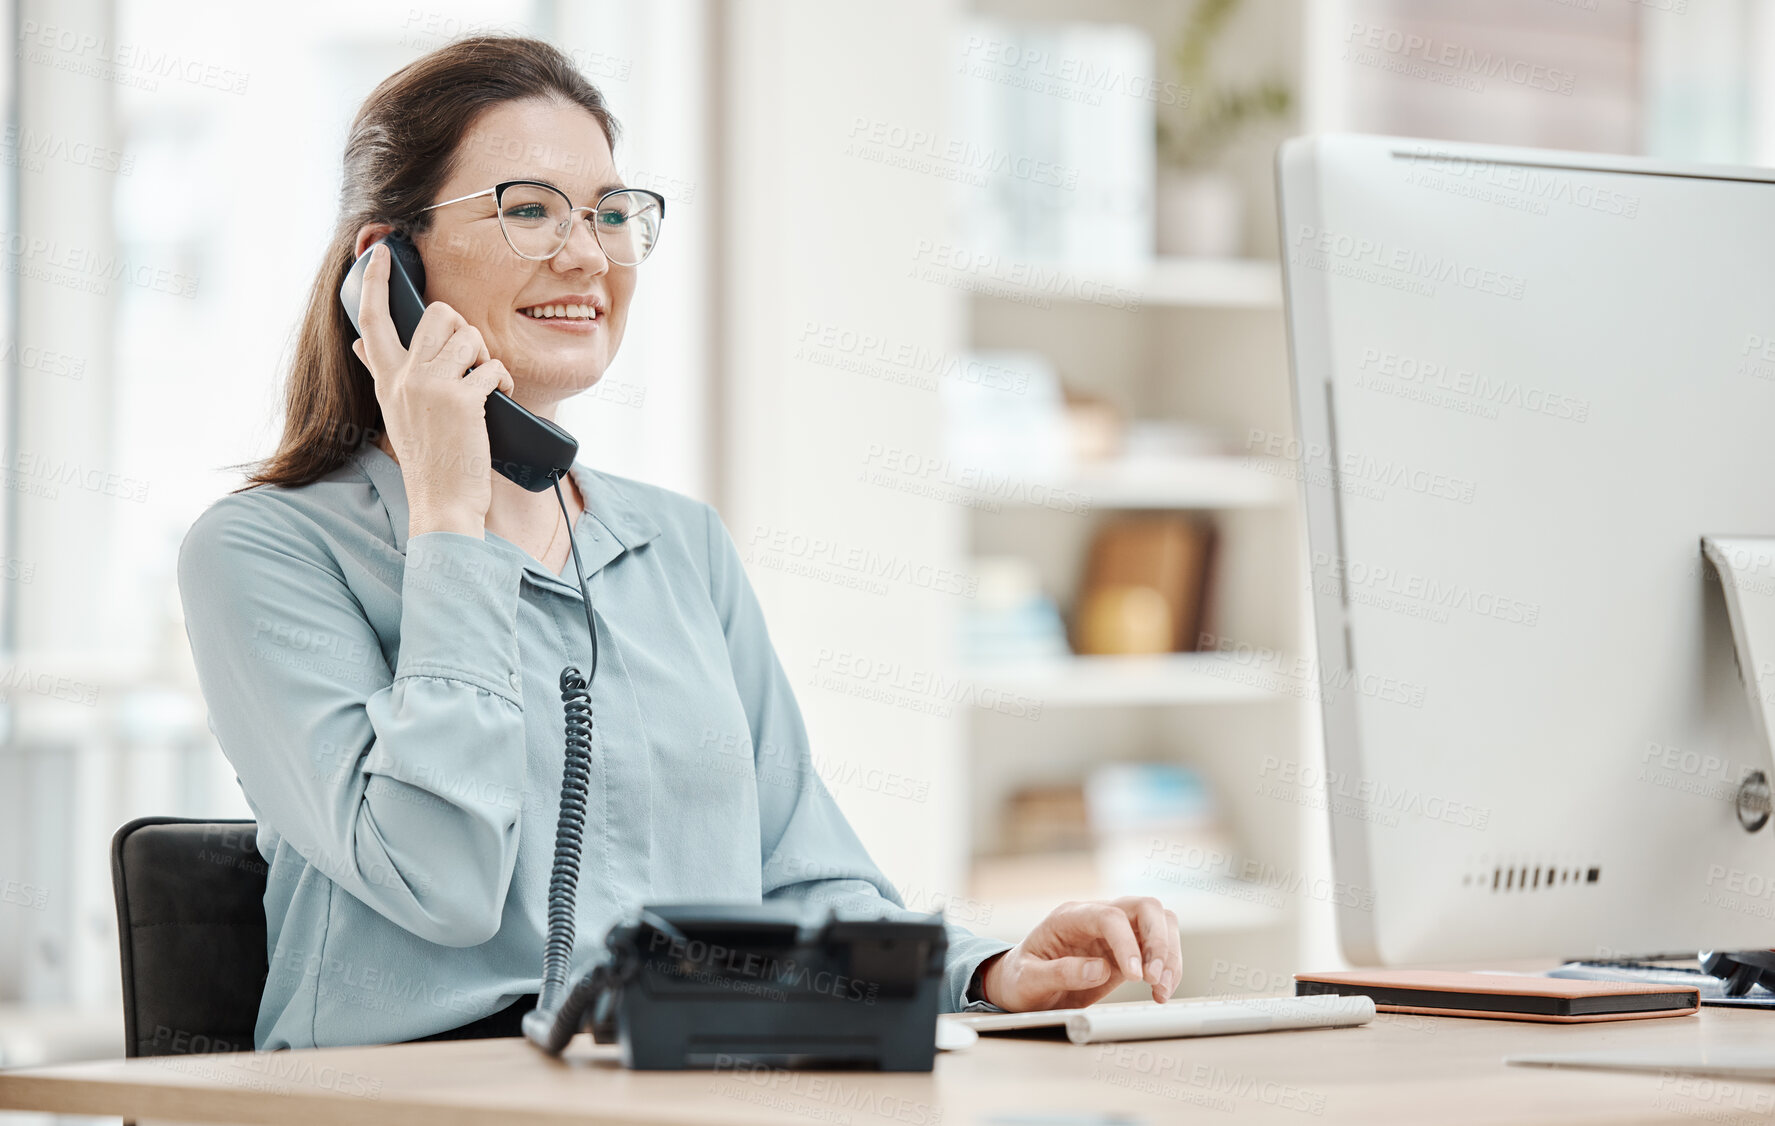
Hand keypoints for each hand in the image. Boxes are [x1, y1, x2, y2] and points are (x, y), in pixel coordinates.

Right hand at [352, 242, 515, 537]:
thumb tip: (359, 343)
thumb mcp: (393, 412)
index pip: (370, 318)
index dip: (374, 280)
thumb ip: (380, 372)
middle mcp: (404, 377)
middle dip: (464, 328)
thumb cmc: (428, 458)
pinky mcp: (462, 400)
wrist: (441, 501)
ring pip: (469, 335)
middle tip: (472, 359)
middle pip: (437, 314)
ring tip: (487, 383)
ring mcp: (431, 387)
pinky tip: (502, 397)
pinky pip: (493, 366)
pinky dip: (505, 379)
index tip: (380, 253)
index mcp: (386, 378)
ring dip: (487, 356)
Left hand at [979, 897, 1180, 1010]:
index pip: (1109, 916)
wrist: (1020, 987)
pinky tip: (1161, 992)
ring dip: (1169, 955)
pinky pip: (1159, 948)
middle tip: (1155, 979)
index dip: (1126, 942)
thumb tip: (1097, 969)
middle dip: (1159, 941)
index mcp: (1069, 917)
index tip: (1134, 976)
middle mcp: (1097, 917)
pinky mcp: (1127, 950)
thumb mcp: (1027, 980)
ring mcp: (1116, 932)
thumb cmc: (1020, 979)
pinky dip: (1168, 968)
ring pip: (1160, 923)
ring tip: (1161, 990)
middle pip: (1144, 907)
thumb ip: (1059, 973)